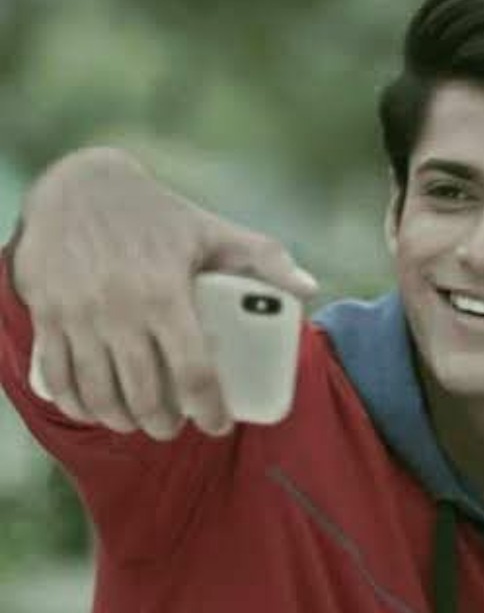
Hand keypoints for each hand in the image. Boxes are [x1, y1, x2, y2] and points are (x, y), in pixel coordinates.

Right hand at [13, 147, 319, 438]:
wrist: (79, 185)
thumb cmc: (160, 217)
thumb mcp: (216, 232)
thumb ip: (268, 259)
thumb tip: (309, 291)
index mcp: (165, 293)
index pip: (192, 372)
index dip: (209, 410)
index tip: (219, 425)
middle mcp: (118, 309)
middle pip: (145, 395)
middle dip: (164, 424)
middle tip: (177, 427)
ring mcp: (77, 314)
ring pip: (99, 394)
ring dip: (122, 421)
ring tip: (140, 424)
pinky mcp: (45, 313)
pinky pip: (58, 377)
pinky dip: (76, 405)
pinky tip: (94, 411)